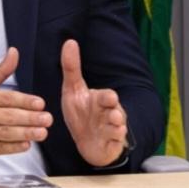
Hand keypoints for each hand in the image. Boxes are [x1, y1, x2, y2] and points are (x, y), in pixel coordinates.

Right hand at [0, 47, 52, 165]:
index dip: (24, 101)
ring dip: (26, 133)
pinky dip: (14, 147)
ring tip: (43, 132)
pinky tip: (27, 144)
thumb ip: (0, 71)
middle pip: (7, 116)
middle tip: (47, 119)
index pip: (5, 98)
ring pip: (5, 132)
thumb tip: (14, 52)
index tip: (40, 103)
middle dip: (29, 118)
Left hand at [60, 39, 129, 166]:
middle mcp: (109, 114)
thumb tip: (70, 42)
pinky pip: (115, 144)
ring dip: (116, 128)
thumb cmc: (81, 112)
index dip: (108, 98)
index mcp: (100, 100)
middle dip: (116, 113)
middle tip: (114, 113)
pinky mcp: (111, 145)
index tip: (110, 98)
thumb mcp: (72, 90)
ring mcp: (112, 130)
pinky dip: (114, 142)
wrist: (86, 140)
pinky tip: (111, 140)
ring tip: (115, 125)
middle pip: (117, 112)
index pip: (108, 97)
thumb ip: (72, 68)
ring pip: (118, 128)